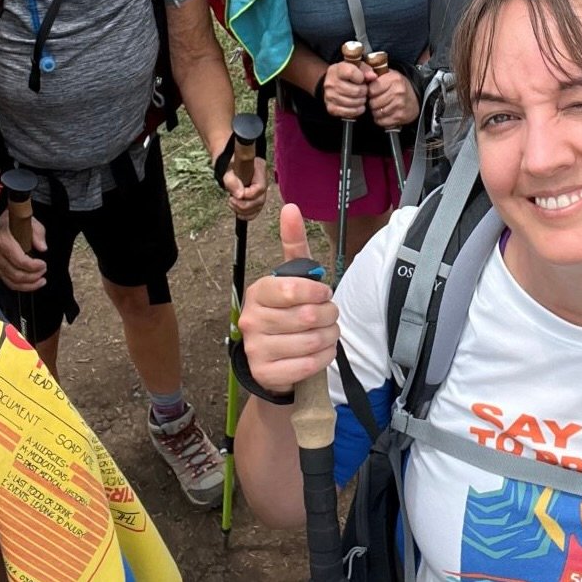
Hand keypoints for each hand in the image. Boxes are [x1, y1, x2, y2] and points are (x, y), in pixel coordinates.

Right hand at [0, 210, 47, 292]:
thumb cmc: (12, 222)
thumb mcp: (28, 221)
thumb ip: (37, 233)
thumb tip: (43, 248)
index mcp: (3, 241)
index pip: (20, 261)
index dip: (34, 266)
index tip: (43, 264)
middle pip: (16, 274)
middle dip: (33, 277)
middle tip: (43, 272)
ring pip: (12, 282)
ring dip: (29, 285)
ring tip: (41, 281)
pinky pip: (7, 282)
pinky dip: (21, 286)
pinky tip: (31, 283)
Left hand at [223, 155, 268, 219]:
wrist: (228, 161)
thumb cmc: (228, 163)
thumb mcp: (226, 169)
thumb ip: (232, 181)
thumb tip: (239, 195)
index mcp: (259, 169)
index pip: (260, 188)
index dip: (248, 195)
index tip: (234, 195)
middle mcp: (263, 180)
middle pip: (260, 200)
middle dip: (244, 205)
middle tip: (231, 201)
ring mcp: (260, 189)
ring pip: (258, 207)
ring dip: (244, 211)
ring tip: (232, 204)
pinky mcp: (256, 196)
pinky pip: (256, 210)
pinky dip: (247, 215)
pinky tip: (238, 213)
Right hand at [238, 203, 338, 395]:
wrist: (275, 360)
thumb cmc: (288, 313)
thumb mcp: (291, 278)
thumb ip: (294, 244)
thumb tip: (291, 207)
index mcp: (258, 292)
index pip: (292, 289)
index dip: (318, 292)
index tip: (325, 294)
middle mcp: (251, 320)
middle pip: (308, 316)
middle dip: (330, 316)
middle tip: (330, 316)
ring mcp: (255, 349)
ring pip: (311, 341)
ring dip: (330, 337)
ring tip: (328, 333)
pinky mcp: (266, 374)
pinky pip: (309, 365)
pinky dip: (324, 357)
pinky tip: (322, 351)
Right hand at [320, 61, 370, 119]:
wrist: (332, 84)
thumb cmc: (348, 75)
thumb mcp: (357, 67)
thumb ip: (366, 70)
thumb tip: (373, 77)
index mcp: (338, 70)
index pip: (351, 73)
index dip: (361, 77)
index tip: (362, 79)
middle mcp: (331, 83)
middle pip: (356, 91)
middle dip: (364, 91)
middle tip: (364, 90)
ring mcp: (330, 96)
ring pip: (354, 103)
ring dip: (362, 101)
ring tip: (361, 97)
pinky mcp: (331, 108)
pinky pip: (350, 112)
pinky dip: (357, 110)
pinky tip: (358, 106)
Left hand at [367, 67, 418, 128]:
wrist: (415, 100)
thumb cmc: (398, 87)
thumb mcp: (389, 75)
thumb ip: (375, 74)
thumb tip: (363, 77)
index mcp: (394, 79)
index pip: (371, 89)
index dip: (369, 92)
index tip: (372, 92)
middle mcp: (398, 92)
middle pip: (373, 103)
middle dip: (372, 103)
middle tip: (376, 100)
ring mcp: (399, 105)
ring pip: (376, 113)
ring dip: (375, 111)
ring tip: (381, 107)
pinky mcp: (400, 117)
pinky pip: (381, 121)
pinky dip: (380, 119)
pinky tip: (385, 114)